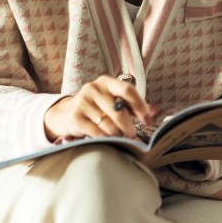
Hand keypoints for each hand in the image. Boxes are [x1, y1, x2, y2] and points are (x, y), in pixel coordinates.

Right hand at [43, 75, 157, 140]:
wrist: (66, 114)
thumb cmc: (97, 108)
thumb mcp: (115, 101)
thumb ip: (134, 105)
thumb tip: (155, 110)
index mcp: (107, 82)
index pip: (128, 90)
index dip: (141, 107)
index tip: (148, 121)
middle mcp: (93, 88)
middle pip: (118, 110)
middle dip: (129, 127)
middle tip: (133, 135)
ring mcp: (82, 102)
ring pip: (108, 124)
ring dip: (118, 135)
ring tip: (120, 137)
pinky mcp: (75, 117)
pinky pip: (97, 133)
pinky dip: (106, 139)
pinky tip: (107, 140)